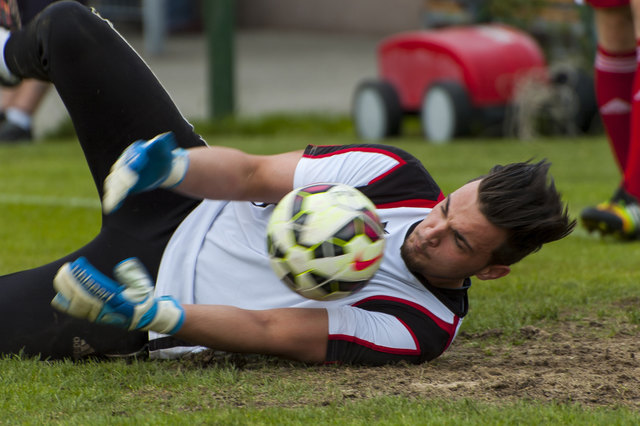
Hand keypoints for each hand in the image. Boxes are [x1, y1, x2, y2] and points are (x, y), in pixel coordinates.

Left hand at [51, 257, 184, 334]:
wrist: (143, 318)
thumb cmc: (142, 299)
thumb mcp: (143, 286)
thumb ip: (133, 275)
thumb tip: (122, 266)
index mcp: (117, 301)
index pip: (97, 289)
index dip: (86, 278)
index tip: (78, 266)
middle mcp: (106, 310)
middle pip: (83, 296)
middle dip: (72, 282)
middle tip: (65, 269)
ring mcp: (99, 315)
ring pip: (78, 304)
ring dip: (67, 290)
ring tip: (61, 277)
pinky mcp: (95, 317)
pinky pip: (78, 312)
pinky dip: (67, 305)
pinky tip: (58, 296)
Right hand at [102, 132, 189, 213]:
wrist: (159, 166)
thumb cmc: (162, 155)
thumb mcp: (164, 148)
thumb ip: (163, 143)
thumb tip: (167, 137)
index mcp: (134, 152)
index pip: (133, 157)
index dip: (136, 161)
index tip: (140, 165)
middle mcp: (125, 162)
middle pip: (121, 171)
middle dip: (124, 177)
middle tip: (129, 184)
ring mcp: (123, 174)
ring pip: (115, 182)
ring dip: (114, 190)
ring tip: (113, 197)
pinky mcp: (125, 186)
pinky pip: (116, 192)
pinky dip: (113, 199)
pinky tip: (110, 208)